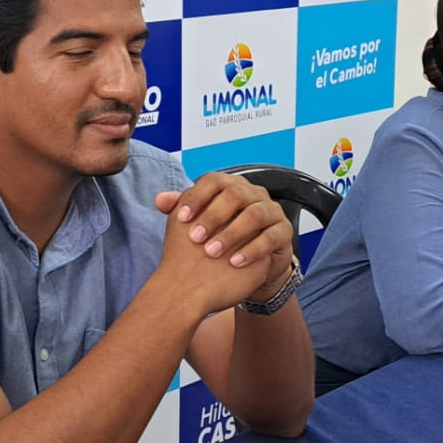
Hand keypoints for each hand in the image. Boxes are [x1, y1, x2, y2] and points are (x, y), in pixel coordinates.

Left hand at [154, 173, 292, 312]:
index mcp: (232, 186)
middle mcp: (254, 194)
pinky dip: (252, 250)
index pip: (214, 180)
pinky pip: (271, 237)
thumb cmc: (222, 237)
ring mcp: (271, 211)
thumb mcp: (201, 223)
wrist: (248, 262)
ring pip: (255, 214)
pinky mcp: (283, 232)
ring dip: (232, 234)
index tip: (181, 218)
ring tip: (212, 252)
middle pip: (236, 194)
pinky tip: (235, 262)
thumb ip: (182, 210)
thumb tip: (160, 200)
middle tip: (195, 237)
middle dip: (213, 216)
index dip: (197, 197)